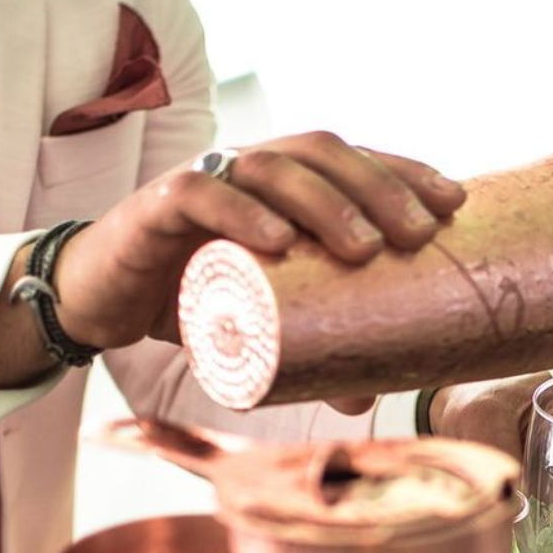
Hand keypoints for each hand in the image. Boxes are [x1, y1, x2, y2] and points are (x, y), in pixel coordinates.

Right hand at [51, 132, 467, 350]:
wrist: (98, 300)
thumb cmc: (188, 299)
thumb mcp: (258, 326)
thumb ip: (307, 355)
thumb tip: (364, 399)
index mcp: (280, 186)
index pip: (350, 160)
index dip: (403, 171)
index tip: (455, 202)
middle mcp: (246, 171)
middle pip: (320, 153)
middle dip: (378, 186)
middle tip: (420, 233)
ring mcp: (202, 182)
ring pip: (269, 166)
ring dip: (323, 201)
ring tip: (364, 246)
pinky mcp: (155, 208)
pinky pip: (200, 193)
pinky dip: (240, 212)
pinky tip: (278, 240)